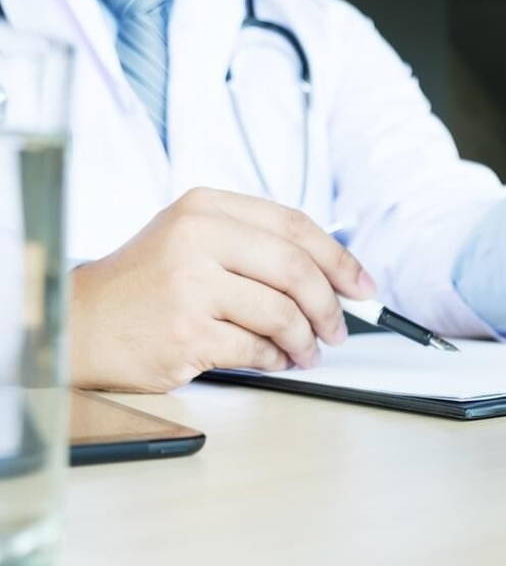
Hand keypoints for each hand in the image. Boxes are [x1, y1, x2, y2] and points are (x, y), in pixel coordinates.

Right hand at [70, 188, 375, 391]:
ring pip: (282, 314)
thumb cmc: (147, 284)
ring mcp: (190, 286)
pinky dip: (274, 359)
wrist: (80, 323)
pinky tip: (272, 360)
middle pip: (297, 270)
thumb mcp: (194, 239)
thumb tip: (334, 277)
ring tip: (305, 351)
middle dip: (330, 306)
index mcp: (206, 208)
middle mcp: (197, 238)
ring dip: (305, 340)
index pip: (295, 226)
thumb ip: (257, 246)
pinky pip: (257, 349)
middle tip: (339, 329)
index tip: (363, 286)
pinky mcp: (187, 333)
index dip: (339, 259)